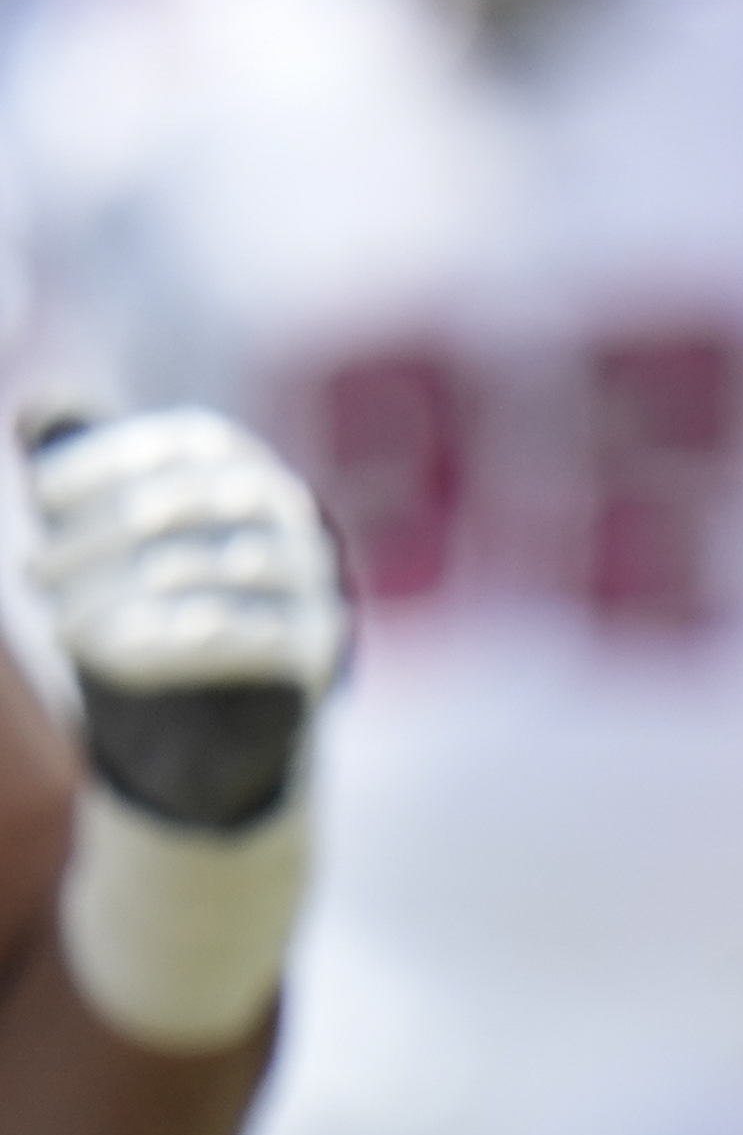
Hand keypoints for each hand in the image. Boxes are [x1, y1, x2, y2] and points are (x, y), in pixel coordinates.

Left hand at [24, 408, 343, 831]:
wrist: (212, 727)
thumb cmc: (152, 612)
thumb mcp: (112, 543)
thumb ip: (86, 473)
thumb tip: (45, 407)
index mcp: (249, 473)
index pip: (191, 442)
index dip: (117, 456)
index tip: (43, 493)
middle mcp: (295, 515)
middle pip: (206, 500)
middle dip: (107, 533)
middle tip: (34, 572)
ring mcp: (314, 581)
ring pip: (230, 566)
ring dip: (134, 592)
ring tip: (63, 624)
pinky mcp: (316, 650)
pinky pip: (257, 637)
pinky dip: (181, 642)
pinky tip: (113, 655)